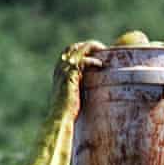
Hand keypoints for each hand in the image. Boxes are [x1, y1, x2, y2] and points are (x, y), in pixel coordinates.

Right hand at [26, 40, 105, 164]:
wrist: (59, 119)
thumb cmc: (67, 113)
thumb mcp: (74, 96)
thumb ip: (80, 89)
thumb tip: (94, 91)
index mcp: (59, 72)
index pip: (69, 52)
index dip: (82, 48)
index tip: (95, 51)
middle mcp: (60, 69)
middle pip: (73, 48)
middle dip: (87, 45)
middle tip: (102, 48)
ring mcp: (64, 72)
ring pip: (77, 51)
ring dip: (91, 48)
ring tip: (103, 50)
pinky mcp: (70, 77)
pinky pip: (82, 62)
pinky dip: (91, 61)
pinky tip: (100, 65)